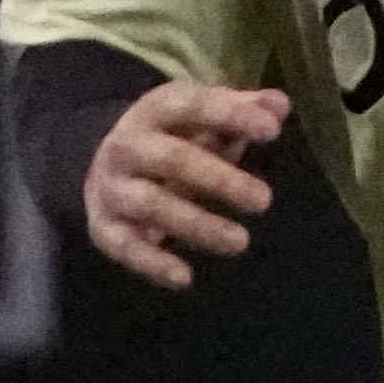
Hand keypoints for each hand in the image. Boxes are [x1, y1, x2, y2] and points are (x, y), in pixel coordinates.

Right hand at [78, 78, 290, 287]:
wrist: (107, 164)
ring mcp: (112, 187)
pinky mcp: (104, 226)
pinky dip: (152, 263)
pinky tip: (184, 278)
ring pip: (151, 204)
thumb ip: (244, 109)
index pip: (192, 106)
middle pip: (171, 159)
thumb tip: (279, 104)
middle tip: (264, 200)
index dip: (230, 115)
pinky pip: (124, 246)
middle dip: (219, 179)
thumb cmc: (174, 137)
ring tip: (240, 242)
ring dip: (196, 225)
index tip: (272, 131)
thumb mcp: (205, 117)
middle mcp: (127, 146)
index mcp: (155, 111)